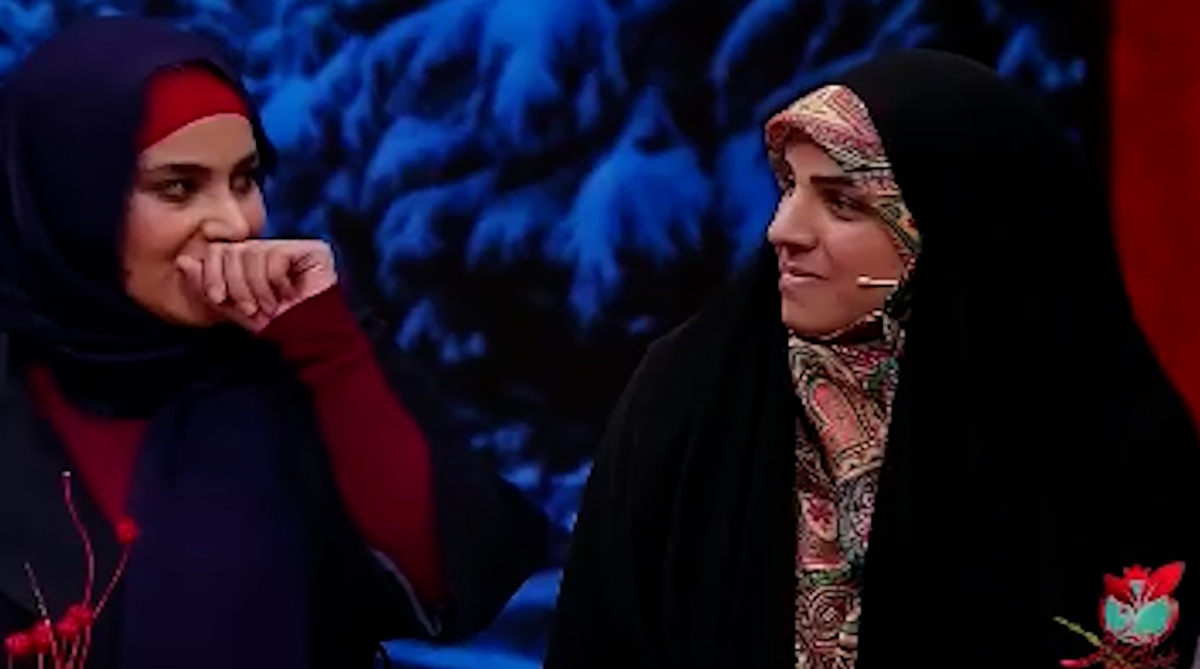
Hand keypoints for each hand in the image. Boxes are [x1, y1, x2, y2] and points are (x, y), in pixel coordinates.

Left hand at [176, 239, 338, 331]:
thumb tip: (183, 261)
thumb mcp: (231, 308)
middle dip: (235, 284)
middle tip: (250, 307)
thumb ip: (206, 286)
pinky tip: (288, 295)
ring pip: (253, 253)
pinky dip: (275, 281)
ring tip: (270, 305)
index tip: (218, 298)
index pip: (219, 249)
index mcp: (253, 259)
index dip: (211, 273)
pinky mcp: (314, 250)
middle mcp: (272, 248)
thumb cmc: (274, 326)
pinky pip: (276, 256)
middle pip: (233, 250)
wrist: (309, 340)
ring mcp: (294, 247)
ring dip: (256, 287)